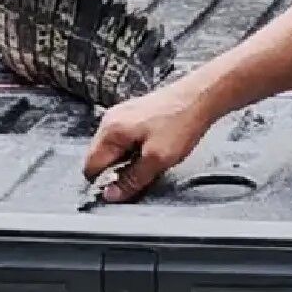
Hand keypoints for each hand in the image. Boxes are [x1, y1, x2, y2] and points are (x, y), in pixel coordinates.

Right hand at [81, 78, 219, 202]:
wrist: (201, 96)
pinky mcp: (134, 115)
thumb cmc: (181, 121)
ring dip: (130, 161)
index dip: (105, 183)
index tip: (123, 190)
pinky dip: (137, 150)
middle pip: (101, 158)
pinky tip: (156, 149)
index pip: (90, 168)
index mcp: (111, 130)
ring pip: (115, 150)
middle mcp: (111, 120)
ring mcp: (122, 115)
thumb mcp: (157, 160)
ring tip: (153, 159)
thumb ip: (131, 180)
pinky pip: (126, 140)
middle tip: (144, 173)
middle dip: (119, 171)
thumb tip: (111, 195)